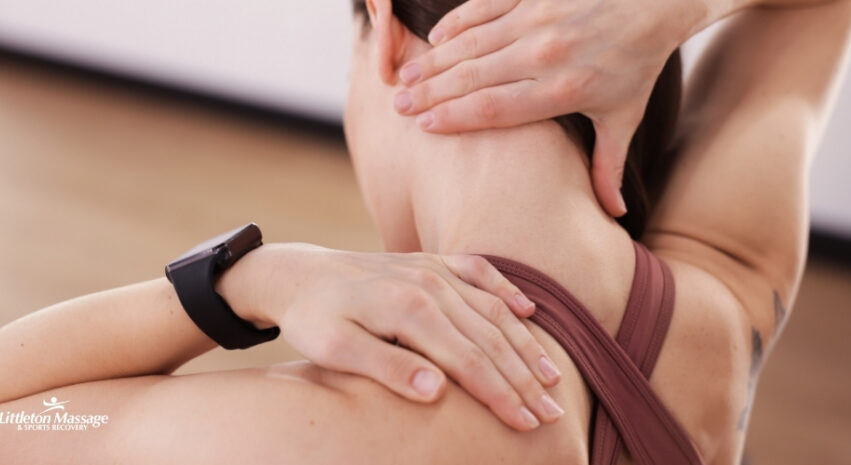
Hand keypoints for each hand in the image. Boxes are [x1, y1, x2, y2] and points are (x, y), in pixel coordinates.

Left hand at [232, 244, 564, 430]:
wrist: (297, 273)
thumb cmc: (314, 318)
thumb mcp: (335, 349)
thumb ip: (386, 367)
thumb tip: (435, 391)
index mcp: (408, 308)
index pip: (469, 359)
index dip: (501, 394)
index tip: (526, 424)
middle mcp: (429, 283)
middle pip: (490, 338)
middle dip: (525, 379)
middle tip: (553, 414)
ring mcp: (433, 269)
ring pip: (493, 309)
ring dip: (526, 344)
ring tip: (552, 378)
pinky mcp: (432, 261)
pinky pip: (480, 272)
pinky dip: (506, 290)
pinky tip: (528, 312)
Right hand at [393, 0, 700, 216]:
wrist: (655, 0)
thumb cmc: (638, 62)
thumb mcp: (624, 117)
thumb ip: (608, 167)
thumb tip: (614, 217)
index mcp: (562, 91)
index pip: (494, 109)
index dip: (455, 118)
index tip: (424, 127)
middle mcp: (544, 55)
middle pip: (473, 78)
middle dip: (430, 94)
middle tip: (399, 105)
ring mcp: (536, 20)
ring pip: (471, 44)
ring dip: (435, 61)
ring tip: (405, 76)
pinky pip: (483, 7)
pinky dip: (456, 22)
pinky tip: (436, 38)